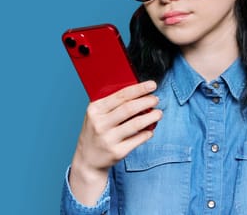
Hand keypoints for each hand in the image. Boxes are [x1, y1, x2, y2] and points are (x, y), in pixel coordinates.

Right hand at [69, 80, 161, 205]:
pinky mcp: (117, 152)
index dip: (139, 89)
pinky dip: (147, 133)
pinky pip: (138, 139)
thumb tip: (139, 92)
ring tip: (158, 113)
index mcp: (95, 110)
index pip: (121, 95)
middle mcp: (100, 124)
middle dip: (147, 101)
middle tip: (156, 99)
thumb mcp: (97, 114)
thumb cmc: (96, 132)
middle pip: (129, 108)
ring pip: (136, 124)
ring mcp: (108, 139)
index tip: (152, 85)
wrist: (87, 160)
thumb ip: (112, 103)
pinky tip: (150, 129)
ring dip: (151, 117)